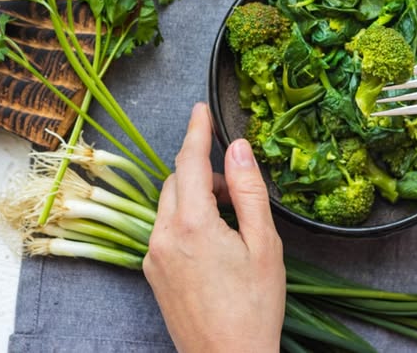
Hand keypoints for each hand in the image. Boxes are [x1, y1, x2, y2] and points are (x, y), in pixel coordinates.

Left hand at [143, 102, 284, 352]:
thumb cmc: (253, 307)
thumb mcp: (263, 244)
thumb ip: (248, 190)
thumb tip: (237, 148)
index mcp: (192, 224)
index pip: (190, 160)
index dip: (197, 130)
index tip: (200, 109)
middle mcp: (163, 236)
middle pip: (178, 180)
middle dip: (205, 173)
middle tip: (237, 193)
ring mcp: (153, 256)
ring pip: (170, 204)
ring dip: (196, 198)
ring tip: (231, 224)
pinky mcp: (152, 272)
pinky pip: (165, 229)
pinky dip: (186, 220)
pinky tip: (213, 245)